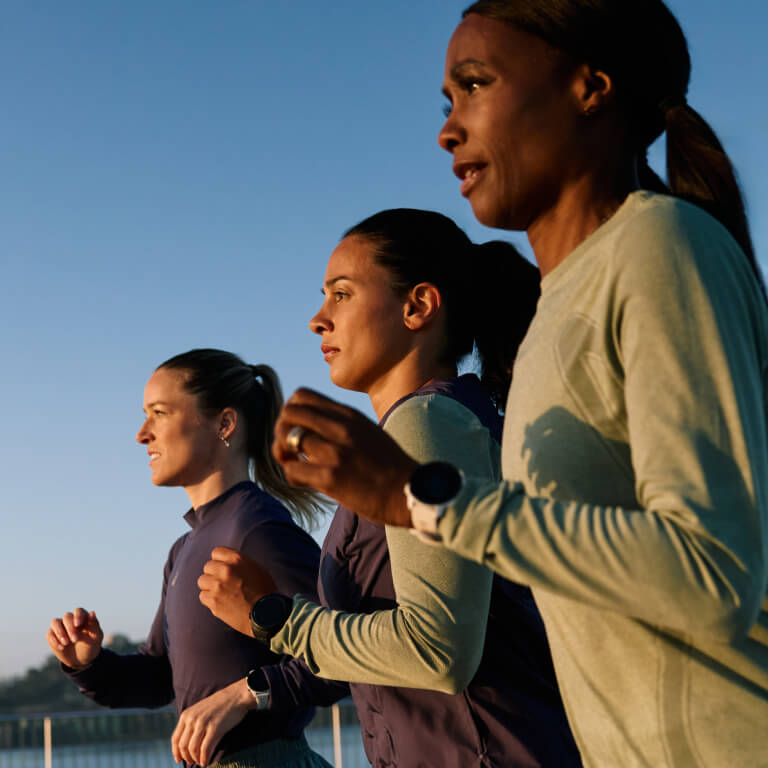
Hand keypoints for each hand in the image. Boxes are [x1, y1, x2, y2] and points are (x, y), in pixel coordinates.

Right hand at [46, 608, 102, 669]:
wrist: (82, 659)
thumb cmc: (91, 645)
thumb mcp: (96, 637)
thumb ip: (94, 625)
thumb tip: (92, 612)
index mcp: (83, 617)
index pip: (78, 611)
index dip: (77, 616)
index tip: (78, 625)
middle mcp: (71, 619)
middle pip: (67, 616)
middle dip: (70, 628)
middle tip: (75, 639)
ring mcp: (60, 627)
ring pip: (55, 622)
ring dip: (59, 632)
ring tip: (66, 643)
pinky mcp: (52, 636)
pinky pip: (49, 634)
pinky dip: (54, 641)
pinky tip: (62, 648)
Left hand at [171, 677, 255, 765]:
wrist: (236, 696)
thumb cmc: (219, 704)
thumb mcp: (200, 710)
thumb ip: (191, 723)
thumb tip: (187, 744)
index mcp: (186, 715)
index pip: (175, 738)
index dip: (176, 752)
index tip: (179, 760)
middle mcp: (192, 719)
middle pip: (183, 745)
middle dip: (186, 757)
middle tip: (191, 762)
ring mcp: (203, 723)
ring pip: (192, 749)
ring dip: (195, 759)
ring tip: (200, 762)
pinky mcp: (214, 728)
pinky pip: (205, 748)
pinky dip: (204, 758)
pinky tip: (206, 762)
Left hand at [198, 547, 277, 635]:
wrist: (266, 614)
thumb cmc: (265, 591)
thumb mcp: (256, 569)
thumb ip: (239, 563)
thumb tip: (227, 562)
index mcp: (237, 559)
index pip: (216, 552)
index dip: (220, 561)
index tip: (223, 568)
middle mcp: (225, 570)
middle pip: (208, 566)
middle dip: (214, 574)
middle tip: (223, 583)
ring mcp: (217, 586)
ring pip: (202, 581)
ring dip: (210, 586)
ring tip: (221, 593)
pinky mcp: (213, 601)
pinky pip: (203, 596)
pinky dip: (209, 599)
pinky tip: (220, 602)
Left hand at [272, 388, 415, 526]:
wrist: (410, 491)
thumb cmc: (389, 465)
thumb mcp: (368, 430)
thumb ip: (343, 423)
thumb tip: (315, 423)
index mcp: (349, 415)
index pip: (302, 395)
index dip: (291, 411)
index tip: (298, 428)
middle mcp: (340, 428)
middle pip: (288, 414)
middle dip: (281, 431)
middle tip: (290, 448)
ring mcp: (334, 452)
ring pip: (286, 440)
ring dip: (283, 454)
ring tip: (295, 464)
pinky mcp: (330, 477)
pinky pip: (292, 469)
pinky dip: (292, 476)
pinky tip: (304, 482)